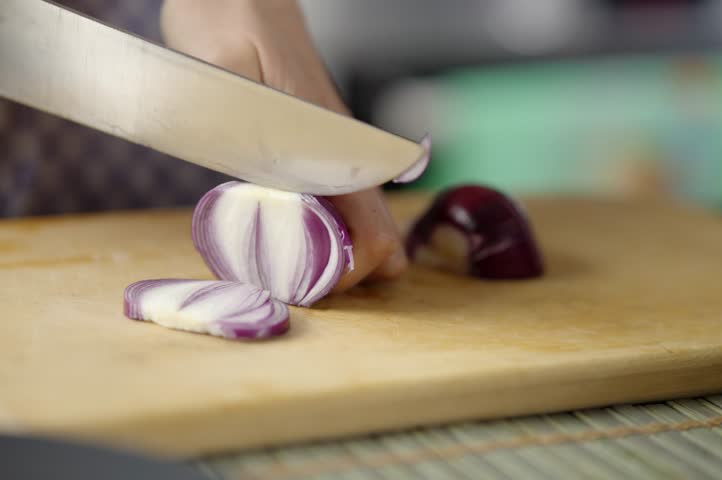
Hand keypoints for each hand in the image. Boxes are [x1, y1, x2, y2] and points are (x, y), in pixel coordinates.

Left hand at [161, 0, 407, 290]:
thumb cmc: (227, 20)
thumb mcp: (227, 76)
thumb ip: (258, 132)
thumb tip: (283, 193)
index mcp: (329, 136)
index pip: (368, 216)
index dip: (361, 264)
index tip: (322, 288)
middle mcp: (342, 145)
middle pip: (371, 224)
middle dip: (351, 270)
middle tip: (308, 295)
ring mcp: (333, 143)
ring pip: (355, 213)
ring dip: (339, 254)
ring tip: (304, 281)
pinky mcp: (316, 141)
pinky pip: (333, 196)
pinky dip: (324, 230)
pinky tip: (298, 244)